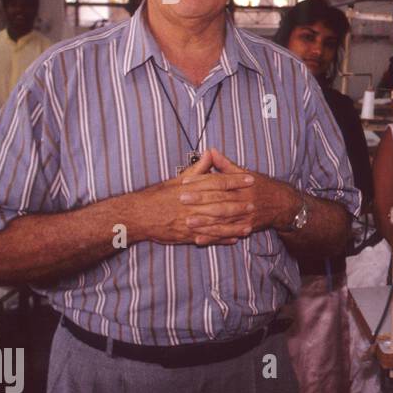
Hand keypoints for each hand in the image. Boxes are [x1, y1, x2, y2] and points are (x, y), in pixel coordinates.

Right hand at [125, 154, 255, 246]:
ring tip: (249, 225)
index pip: (217, 182)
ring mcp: (190, 221)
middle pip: (220, 203)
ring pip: (217, 223)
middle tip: (254, 203)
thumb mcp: (177, 179)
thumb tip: (210, 153)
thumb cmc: (157, 196)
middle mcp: (192, 204)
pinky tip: (234, 239)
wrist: (138, 215)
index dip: (235, 180)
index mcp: (191, 188)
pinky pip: (208, 237)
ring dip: (234, 224)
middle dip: (239, 204)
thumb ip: (197, 169)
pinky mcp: (186, 235)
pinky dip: (222, 239)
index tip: (250, 179)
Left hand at [177, 148, 300, 242]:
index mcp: (242, 184)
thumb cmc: (262, 187)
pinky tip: (200, 240)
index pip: (219, 181)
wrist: (284, 204)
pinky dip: (213, 238)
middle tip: (182, 199)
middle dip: (200, 200)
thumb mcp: (246, 173)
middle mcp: (244, 199)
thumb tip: (211, 151)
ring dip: (205, 221)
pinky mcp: (247, 227)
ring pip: (223, 218)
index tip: (185, 182)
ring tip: (188, 222)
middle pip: (219, 199)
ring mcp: (246, 215)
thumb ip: (226, 165)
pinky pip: (228, 233)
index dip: (201, 181)